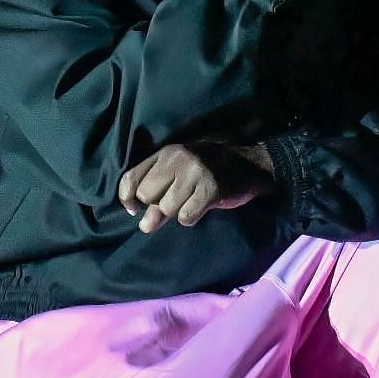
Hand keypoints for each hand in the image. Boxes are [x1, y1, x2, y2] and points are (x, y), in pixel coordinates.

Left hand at [118, 141, 274, 232]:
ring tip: (192, 202)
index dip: (127, 198)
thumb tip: (144, 224)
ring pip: (167, 208)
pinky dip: (191, 218)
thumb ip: (159, 196)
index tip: (135, 209)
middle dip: (157, 206)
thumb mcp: (180, 176)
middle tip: (175, 203)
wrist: (251, 166)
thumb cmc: (210, 172)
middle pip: (147, 196)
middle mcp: (178, 159)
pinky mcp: (211, 189)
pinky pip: (186, 216)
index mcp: (166, 153)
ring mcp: (195, 172)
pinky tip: (202, 208)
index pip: (131, 177)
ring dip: (177, 212)